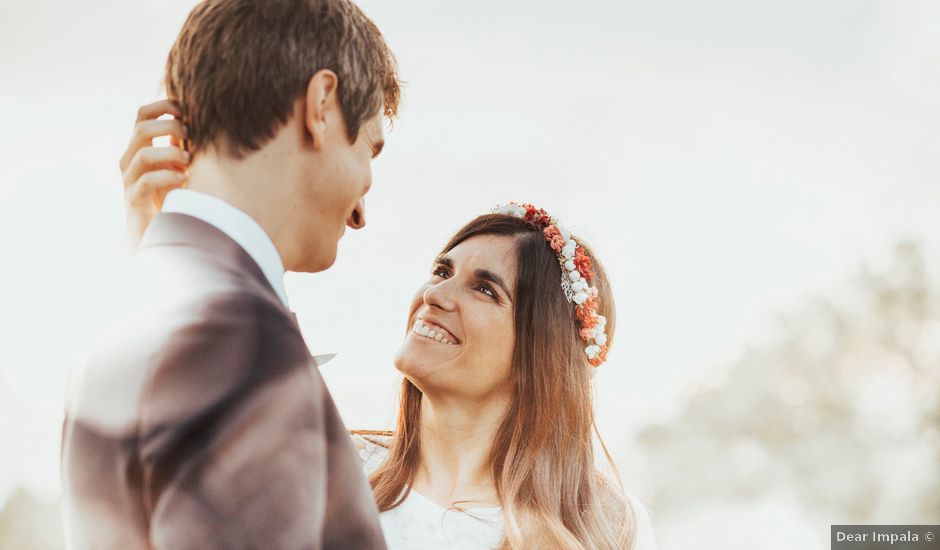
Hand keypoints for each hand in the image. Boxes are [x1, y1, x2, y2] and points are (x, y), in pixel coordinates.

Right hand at [119, 100, 189, 247]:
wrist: (154, 232)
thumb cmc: (171, 195)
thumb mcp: (178, 164)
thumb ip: (182, 144)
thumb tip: (202, 121)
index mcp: (140, 147)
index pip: (143, 114)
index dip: (163, 106)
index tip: (186, 111)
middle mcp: (130, 160)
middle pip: (142, 128)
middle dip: (169, 126)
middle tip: (190, 136)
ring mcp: (130, 179)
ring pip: (143, 154)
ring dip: (171, 153)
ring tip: (190, 161)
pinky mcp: (133, 199)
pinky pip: (146, 181)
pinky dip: (167, 176)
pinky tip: (184, 179)